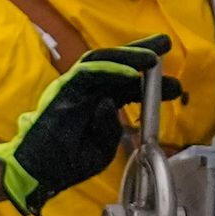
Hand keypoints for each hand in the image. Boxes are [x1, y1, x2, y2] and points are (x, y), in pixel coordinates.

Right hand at [0, 35, 179, 214]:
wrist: (38, 171)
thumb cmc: (67, 162)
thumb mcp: (103, 148)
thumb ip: (112, 128)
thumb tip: (114, 105)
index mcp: (100, 106)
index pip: (128, 87)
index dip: (151, 84)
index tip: (176, 87)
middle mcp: (89, 92)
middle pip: (118, 66)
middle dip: (142, 54)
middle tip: (164, 44)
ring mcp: (76, 88)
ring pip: (104, 62)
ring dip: (129, 57)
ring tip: (152, 56)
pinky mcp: (64, 89)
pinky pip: (88, 72)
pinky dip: (110, 69)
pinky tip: (130, 71)